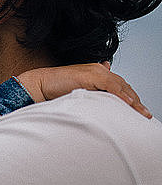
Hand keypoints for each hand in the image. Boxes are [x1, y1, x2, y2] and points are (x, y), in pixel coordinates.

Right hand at [16, 62, 151, 118]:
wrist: (39, 85)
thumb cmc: (54, 90)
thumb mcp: (77, 92)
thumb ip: (90, 92)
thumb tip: (103, 98)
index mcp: (97, 73)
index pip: (119, 86)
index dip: (130, 98)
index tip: (138, 112)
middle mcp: (99, 70)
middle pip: (124, 86)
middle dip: (135, 101)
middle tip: (144, 115)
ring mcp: (95, 71)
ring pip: (121, 86)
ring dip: (132, 100)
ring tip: (141, 112)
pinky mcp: (91, 75)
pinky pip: (111, 85)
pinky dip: (121, 94)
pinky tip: (128, 104)